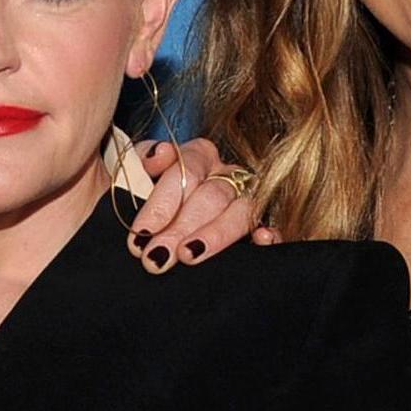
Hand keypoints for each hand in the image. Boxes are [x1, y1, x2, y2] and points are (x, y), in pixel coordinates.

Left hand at [126, 137, 276, 272]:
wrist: (156, 228)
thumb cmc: (145, 196)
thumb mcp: (136, 172)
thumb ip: (143, 157)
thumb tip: (161, 153)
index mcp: (199, 155)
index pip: (186, 171)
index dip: (163, 203)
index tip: (142, 232)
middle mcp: (227, 174)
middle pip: (212, 195)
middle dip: (182, 227)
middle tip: (157, 257)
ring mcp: (249, 200)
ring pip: (242, 212)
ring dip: (216, 235)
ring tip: (190, 255)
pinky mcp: (263, 226)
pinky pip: (274, 228)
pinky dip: (270, 235)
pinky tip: (261, 239)